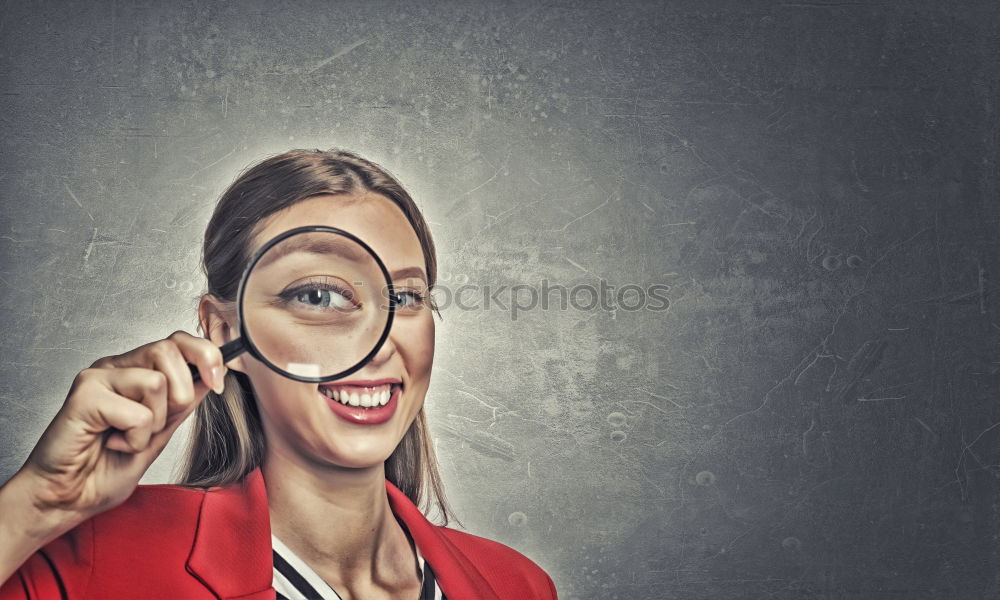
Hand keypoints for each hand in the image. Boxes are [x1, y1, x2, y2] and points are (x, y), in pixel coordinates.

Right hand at [16, 330, 226, 524]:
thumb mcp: (159, 434)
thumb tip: (210, 376)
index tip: (218, 383)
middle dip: (179, 395)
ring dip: (153, 423)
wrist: (67, 498)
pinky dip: (133, 439)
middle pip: (170, 349)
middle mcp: (116, 367)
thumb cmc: (103, 469)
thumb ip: (181, 405)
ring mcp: (98, 377)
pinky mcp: (84, 395)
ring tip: (126, 437)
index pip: (178, 340)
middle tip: (155, 425)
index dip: (206, 355)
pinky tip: (111, 444)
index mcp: (134, 371)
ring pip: (157, 382)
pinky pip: (137, 412)